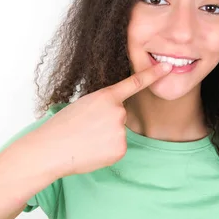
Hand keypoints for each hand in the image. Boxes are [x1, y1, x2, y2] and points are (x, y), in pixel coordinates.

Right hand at [33, 62, 172, 176]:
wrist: (51, 149)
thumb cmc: (61, 126)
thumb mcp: (83, 104)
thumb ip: (103, 105)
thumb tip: (114, 116)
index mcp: (106, 96)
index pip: (134, 83)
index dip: (152, 74)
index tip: (167, 67)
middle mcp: (118, 112)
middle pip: (120, 116)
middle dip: (106, 122)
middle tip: (85, 128)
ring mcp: (121, 131)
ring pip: (118, 133)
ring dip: (105, 137)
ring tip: (86, 140)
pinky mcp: (121, 149)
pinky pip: (117, 148)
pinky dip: (106, 151)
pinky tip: (91, 150)